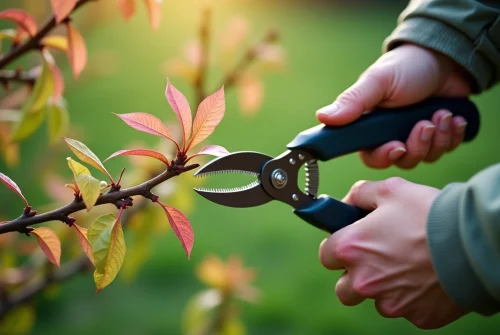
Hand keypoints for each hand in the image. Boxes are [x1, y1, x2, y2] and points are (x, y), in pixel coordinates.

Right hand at [316, 44, 470, 168]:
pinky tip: (454, 117)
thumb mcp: (378, 81)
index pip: (371, 156)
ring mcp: (417, 136)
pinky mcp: (439, 135)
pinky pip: (446, 149)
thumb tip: (322, 117)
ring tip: (442, 114)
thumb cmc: (406, 67)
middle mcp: (392, 135)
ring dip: (437, 138)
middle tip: (424, 124)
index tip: (397, 146)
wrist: (445, 57)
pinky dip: (452, 135)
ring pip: (426, 158)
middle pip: (402, 161)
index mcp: (372, 126)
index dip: (384, 157)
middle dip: (417, 146)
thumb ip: (352, 101)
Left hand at [318, 177, 465, 328]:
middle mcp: (363, 281)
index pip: (326, 255)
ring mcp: (389, 302)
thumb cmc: (428, 213)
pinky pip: (405, 308)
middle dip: (354, 274)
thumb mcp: (390, 189)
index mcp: (351, 249)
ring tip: (405, 267)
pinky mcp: (415, 316)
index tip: (351, 242)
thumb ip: (360, 193)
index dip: (338, 247)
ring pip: (374, 300)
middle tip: (375, 258)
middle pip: (344, 287)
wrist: (471, 243)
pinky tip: (425, 277)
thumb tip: (348, 201)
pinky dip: (411, 296)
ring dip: (382, 287)